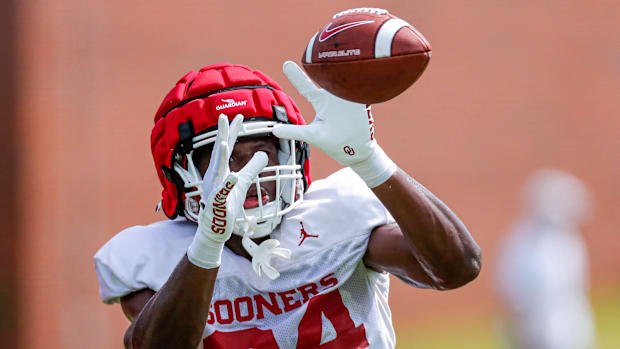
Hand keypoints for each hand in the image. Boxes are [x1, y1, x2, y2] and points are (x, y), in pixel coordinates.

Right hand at [187, 114, 267, 268]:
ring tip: (223, 142)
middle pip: (220, 152)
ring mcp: (215, 189)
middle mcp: (216, 176)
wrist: (215, 227)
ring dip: (220, 157)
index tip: (239, 116)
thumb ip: (252, 168)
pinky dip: (227, 185)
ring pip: (217, 171)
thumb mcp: (244, 182)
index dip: (233, 132)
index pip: (228, 147)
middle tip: (223, 117)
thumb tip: (264, 154)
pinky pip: (222, 193)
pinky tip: (232, 177)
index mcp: (221, 169)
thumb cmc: (227, 203)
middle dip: (221, 135)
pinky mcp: (217, 203)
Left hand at [273, 61, 395, 187]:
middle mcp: (334, 95)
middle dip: (324, 61)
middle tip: (318, 47)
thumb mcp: (312, 136)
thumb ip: (295, 131)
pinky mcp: (363, 101)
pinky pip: (364, 88)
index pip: (306, 86)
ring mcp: (349, 97)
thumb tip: (274, 130)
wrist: (357, 150)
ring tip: (342, 55)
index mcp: (320, 101)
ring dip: (346, 67)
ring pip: (346, 78)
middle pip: (328, 75)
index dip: (296, 76)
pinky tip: (364, 72)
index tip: (285, 64)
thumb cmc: (333, 142)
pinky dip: (364, 80)